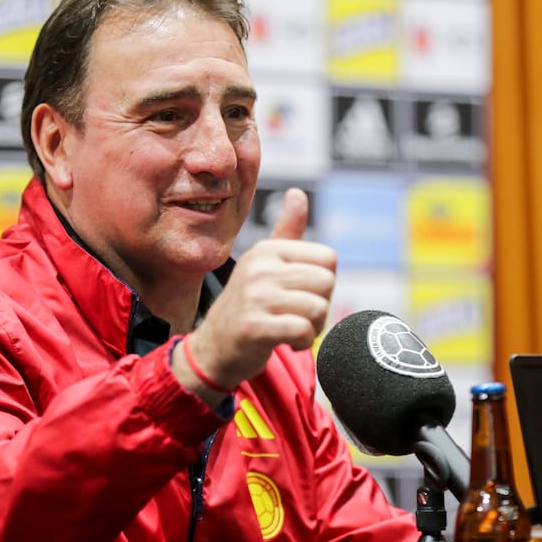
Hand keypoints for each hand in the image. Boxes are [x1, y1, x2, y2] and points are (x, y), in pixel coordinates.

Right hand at [179, 188, 335, 396]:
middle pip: (326, 283)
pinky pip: (303, 330)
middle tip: (297, 315)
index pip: (328, 258)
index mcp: (267, 250)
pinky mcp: (255, 326)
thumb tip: (298, 193)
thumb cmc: (247, 304)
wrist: (213, 347)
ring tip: (291, 328)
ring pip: (318, 308)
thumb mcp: (264, 263)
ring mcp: (255, 297)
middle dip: (320, 306)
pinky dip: (303, 342)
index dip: (322, 282)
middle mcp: (260, 268)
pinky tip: (287, 342)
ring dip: (312, 327)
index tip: (300, 294)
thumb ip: (287, 231)